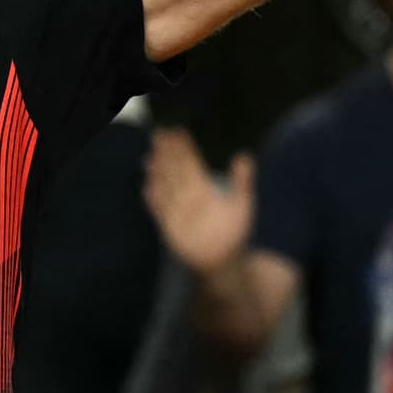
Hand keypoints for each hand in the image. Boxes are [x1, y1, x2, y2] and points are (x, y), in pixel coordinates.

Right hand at [144, 129, 254, 274]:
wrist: (223, 261)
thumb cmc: (233, 232)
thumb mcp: (242, 204)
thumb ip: (242, 181)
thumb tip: (245, 156)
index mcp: (204, 187)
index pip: (191, 163)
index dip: (184, 148)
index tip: (178, 132)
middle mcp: (188, 196)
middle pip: (176, 170)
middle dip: (167, 153)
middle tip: (159, 134)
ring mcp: (178, 211)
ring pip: (166, 187)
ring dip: (157, 173)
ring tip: (150, 158)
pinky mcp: (170, 227)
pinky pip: (160, 212)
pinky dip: (154, 202)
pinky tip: (147, 189)